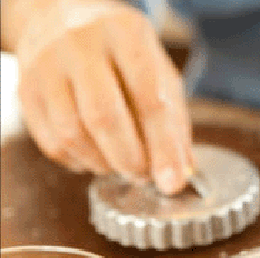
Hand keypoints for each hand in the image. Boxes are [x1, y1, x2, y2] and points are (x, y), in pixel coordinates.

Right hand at [16, 0, 192, 193]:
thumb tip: (182, 171)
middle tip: (145, 176)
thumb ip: (175, 122)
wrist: (63, 21)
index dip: (163, 147)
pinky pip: (52, 143)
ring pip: (73, 134)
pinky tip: (97, 156)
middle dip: (130, 159)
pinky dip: (80, 162)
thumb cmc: (124, 55)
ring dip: (104, 163)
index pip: (148, 99)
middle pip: (104, 117)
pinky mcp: (26, 90)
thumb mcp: (160, 74)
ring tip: (122, 165)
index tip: (172, 182)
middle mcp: (81, 44)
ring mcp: (47, 65)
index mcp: (126, 34)